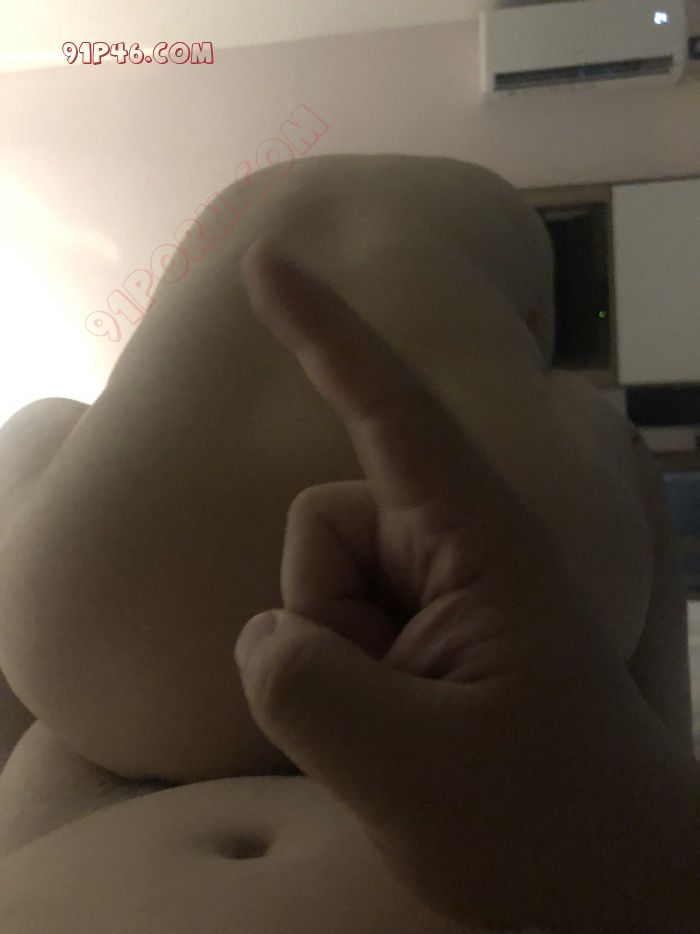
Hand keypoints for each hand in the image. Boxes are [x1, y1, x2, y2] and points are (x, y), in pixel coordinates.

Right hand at [234, 240, 699, 931]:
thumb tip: (264, 635)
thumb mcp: (417, 769)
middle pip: (317, 524)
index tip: (264, 262)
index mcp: (481, 540)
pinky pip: (313, 629)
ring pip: (306, 585)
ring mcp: (421, 587)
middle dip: (324, 611)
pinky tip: (389, 728)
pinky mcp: (403, 629)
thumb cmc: (543, 825)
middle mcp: (447, 543)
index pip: (391, 408)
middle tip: (398, 706)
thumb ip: (304, 687)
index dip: (323, 330)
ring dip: (328, 661)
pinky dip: (327, 682)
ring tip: (402, 724)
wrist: (599, 879)